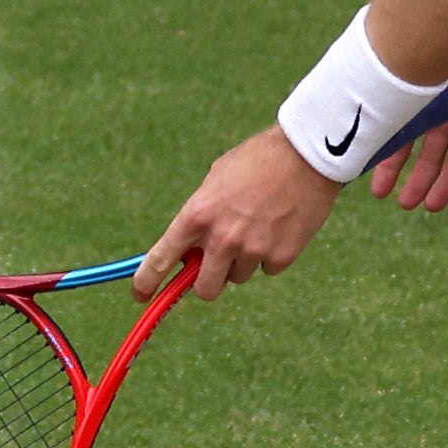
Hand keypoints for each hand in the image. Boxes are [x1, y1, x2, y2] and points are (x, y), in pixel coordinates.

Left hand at [136, 126, 341, 300]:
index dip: (147, 282)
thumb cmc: (258, 160)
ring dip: (244, 261)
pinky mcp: (282, 256)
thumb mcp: (217, 180)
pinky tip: (280, 226)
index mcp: (197, 215)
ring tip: (260, 225)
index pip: (161, 258)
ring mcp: (253, 249)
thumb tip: (192, 250)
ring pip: (239, 276)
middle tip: (218, 266)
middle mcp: (222, 238)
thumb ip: (202, 216)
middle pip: (204, 289)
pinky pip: (268, 268)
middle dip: (208, 281)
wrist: (307, 153)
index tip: (140, 295)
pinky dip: (272, 254)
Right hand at [369, 26, 447, 211]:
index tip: (378, 191)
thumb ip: (386, 75)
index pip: (404, 142)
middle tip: (405, 204)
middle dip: (418, 181)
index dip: (391, 167)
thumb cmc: (443, 27)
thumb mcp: (410, 57)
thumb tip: (338, 81)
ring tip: (431, 205)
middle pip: (432, 155)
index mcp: (424, 101)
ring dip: (447, 182)